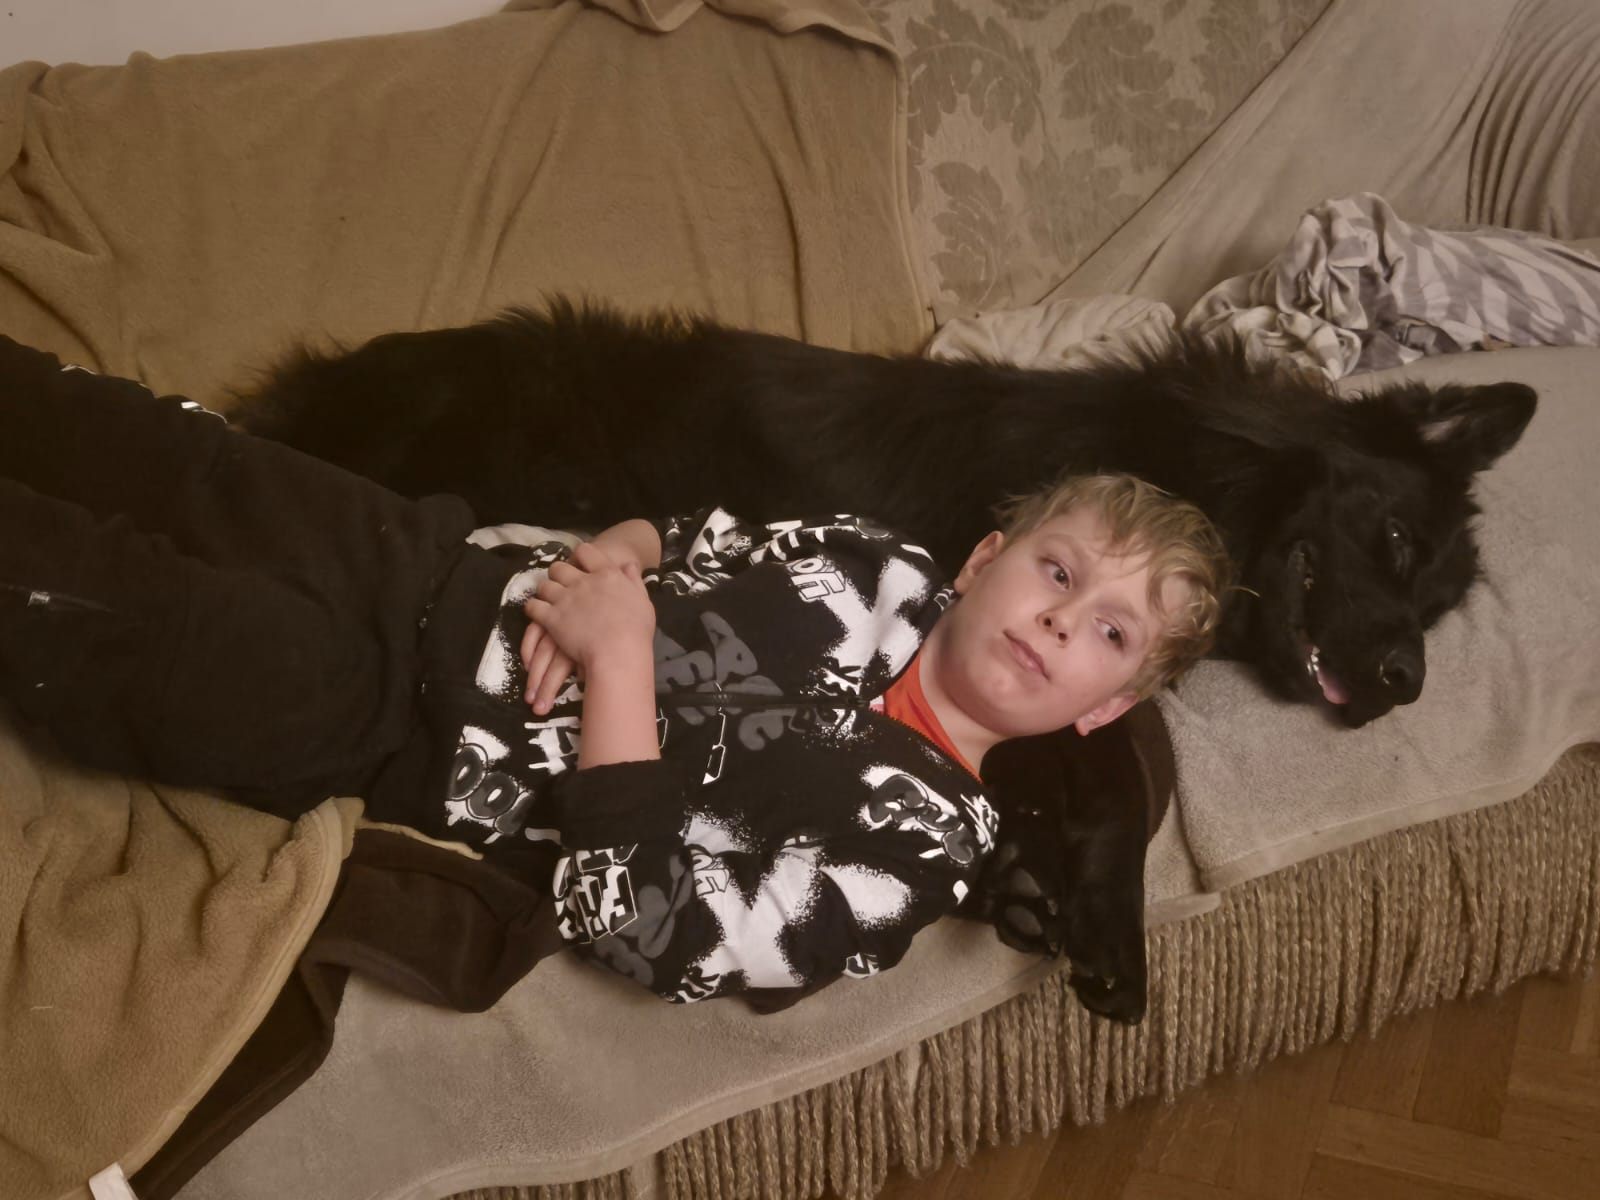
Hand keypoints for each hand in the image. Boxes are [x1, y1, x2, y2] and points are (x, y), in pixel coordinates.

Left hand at [521, 540, 655, 712]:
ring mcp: (564, 599)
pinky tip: (538, 614)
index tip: (581, 564)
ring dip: (546, 591)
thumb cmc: (636, 630)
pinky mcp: (551, 618)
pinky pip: (533, 606)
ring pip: (544, 585)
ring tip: (550, 601)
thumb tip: (629, 565)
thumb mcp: (643, 601)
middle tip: (562, 585)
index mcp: (606, 575)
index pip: (586, 551)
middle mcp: (582, 582)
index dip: (580, 555)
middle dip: (558, 574)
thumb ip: (634, 581)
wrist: (617, 653)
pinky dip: (533, 608)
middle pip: (559, 567)